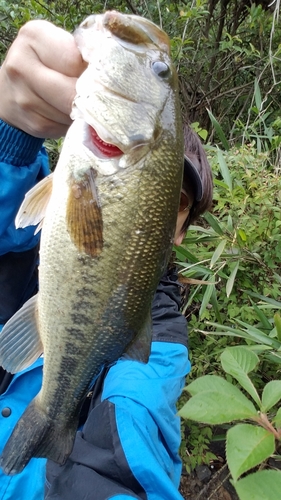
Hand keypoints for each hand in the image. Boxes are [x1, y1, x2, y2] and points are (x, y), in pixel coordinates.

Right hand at [0, 20, 86, 137]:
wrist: (10, 92)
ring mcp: (25, 98)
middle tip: (97, 95)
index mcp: (34, 36)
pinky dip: (72, 123)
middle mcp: (22, 66)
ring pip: (72, 112)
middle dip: (89, 96)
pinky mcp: (34, 124)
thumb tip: (111, 75)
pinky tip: (66, 114)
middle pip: (73, 91)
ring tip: (77, 103)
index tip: (97, 74)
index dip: (92, 71)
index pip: (75, 60)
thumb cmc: (45, 64)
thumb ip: (80, 53)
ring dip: (82, 112)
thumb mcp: (58, 45)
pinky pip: (66, 127)